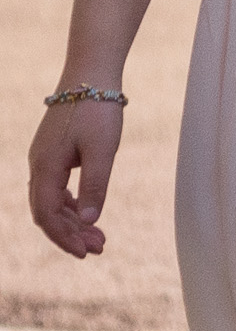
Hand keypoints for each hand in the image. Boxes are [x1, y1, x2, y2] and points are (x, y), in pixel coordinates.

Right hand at [29, 92, 120, 257]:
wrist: (90, 77)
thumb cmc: (97, 111)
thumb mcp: (102, 151)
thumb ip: (94, 185)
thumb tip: (88, 220)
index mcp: (45, 167)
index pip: (46, 215)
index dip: (64, 237)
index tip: (85, 253)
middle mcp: (39, 166)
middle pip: (47, 212)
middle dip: (71, 234)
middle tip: (98, 249)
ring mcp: (45, 160)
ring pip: (52, 201)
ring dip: (73, 221)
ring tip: (99, 238)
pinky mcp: (55, 153)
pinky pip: (57, 188)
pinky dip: (72, 204)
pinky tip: (87, 213)